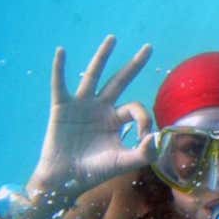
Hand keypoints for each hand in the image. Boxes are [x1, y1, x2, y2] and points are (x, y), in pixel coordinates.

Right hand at [29, 35, 156, 194]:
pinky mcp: (62, 107)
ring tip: (113, 38)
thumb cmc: (95, 172)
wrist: (66, 180)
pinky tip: (61, 51)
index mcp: (116, 119)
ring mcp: (81, 105)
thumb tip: (158, 138)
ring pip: (93, 76)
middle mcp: (101, 108)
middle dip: (135, 65)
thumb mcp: (124, 162)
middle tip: (149, 47)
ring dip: (103, 57)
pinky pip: (60, 84)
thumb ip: (144, 153)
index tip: (144, 138)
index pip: (136, 108)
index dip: (144, 120)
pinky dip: (59, 68)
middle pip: (120, 81)